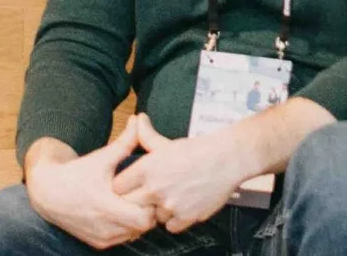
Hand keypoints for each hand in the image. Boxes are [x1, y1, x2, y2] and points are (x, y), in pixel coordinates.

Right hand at [23, 128, 156, 246]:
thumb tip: (139, 119)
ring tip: (136, 200)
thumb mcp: (102, 157)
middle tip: (147, 194)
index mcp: (107, 207)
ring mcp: (101, 238)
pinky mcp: (98, 243)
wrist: (49, 193)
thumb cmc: (78, 173)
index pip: (145, 218)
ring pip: (134, 234)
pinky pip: (123, 238)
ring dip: (138, 220)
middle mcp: (104, 227)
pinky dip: (127, 228)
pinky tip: (125, 210)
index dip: (151, 204)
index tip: (150, 189)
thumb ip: (125, 141)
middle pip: (143, 227)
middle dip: (148, 211)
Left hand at [110, 113, 255, 233]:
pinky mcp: (185, 217)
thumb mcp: (168, 143)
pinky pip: (171, 226)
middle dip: (138, 201)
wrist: (228, 159)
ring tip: (173, 196)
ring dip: (159, 210)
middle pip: (131, 205)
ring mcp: (170, 205)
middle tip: (151, 194)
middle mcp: (155, 188)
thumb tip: (137, 119)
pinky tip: (183, 205)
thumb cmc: (198, 149)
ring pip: (152, 217)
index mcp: (147, 168)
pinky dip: (176, 219)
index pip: (118, 187)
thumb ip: (146, 136)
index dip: (124, 187)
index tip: (132, 185)